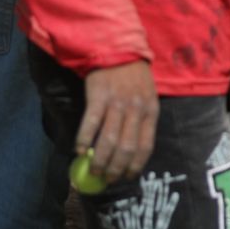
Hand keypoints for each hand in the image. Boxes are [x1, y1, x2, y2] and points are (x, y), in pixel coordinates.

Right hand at [78, 60, 159, 183]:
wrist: (118, 50)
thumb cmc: (133, 78)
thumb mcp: (147, 98)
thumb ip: (141, 121)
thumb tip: (133, 152)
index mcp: (150, 111)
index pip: (145, 146)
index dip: (135, 166)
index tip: (125, 178)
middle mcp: (135, 109)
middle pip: (126, 148)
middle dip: (115, 169)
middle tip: (105, 179)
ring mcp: (117, 103)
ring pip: (108, 140)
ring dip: (99, 160)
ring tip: (91, 171)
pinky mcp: (99, 96)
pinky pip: (90, 124)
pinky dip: (84, 140)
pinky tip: (79, 151)